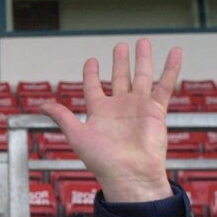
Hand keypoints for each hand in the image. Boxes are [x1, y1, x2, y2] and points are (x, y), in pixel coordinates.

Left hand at [40, 39, 181, 202]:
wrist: (129, 174)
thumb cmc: (101, 159)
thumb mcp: (75, 134)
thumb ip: (61, 116)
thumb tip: (41, 105)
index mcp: (98, 111)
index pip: (92, 87)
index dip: (90, 74)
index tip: (92, 60)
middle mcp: (118, 107)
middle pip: (119, 78)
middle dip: (120, 62)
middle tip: (121, 46)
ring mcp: (138, 107)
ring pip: (141, 77)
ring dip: (142, 60)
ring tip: (142, 42)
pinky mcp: (155, 110)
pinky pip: (165, 86)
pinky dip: (171, 69)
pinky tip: (175, 53)